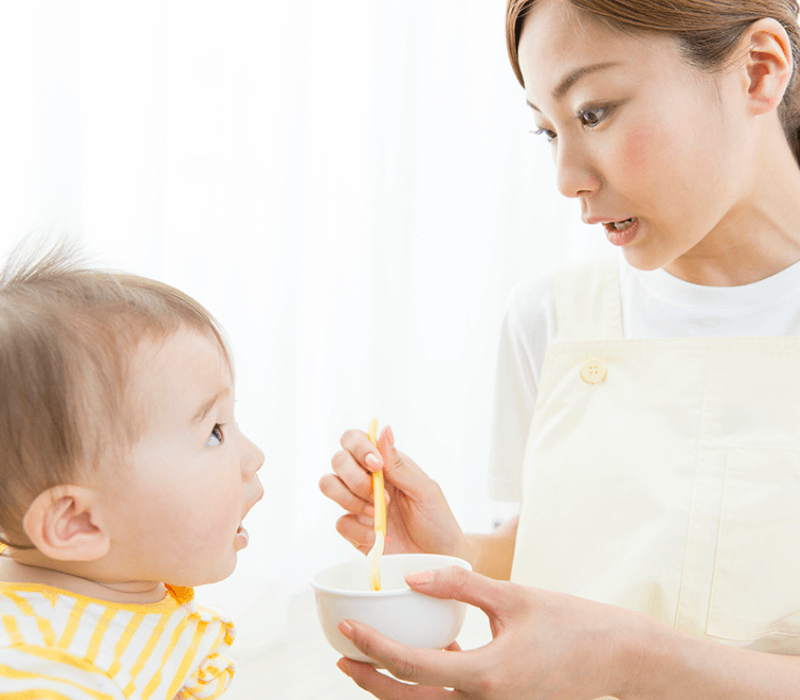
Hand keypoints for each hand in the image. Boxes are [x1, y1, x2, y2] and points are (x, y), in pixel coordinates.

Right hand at [319, 426, 468, 560]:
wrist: (439, 559)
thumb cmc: (438, 521)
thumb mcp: (425, 490)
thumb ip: (399, 464)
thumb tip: (384, 429)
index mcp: (384, 464)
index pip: (355, 440)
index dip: (358, 447)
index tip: (376, 465)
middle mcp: (366, 480)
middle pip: (338, 460)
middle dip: (354, 477)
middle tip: (380, 495)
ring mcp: (357, 504)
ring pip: (329, 485)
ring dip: (351, 499)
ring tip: (378, 513)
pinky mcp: (354, 530)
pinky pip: (340, 522)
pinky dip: (359, 528)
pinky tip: (379, 535)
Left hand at [336, 565, 644, 699]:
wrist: (619, 658)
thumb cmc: (572, 623)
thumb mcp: (512, 596)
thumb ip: (460, 585)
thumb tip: (415, 576)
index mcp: (485, 677)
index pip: (411, 667)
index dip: (373, 648)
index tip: (347, 629)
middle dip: (371, 682)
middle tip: (342, 657)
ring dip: (396, 686)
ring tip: (371, 658)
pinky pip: (453, 699)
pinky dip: (430, 682)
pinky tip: (425, 654)